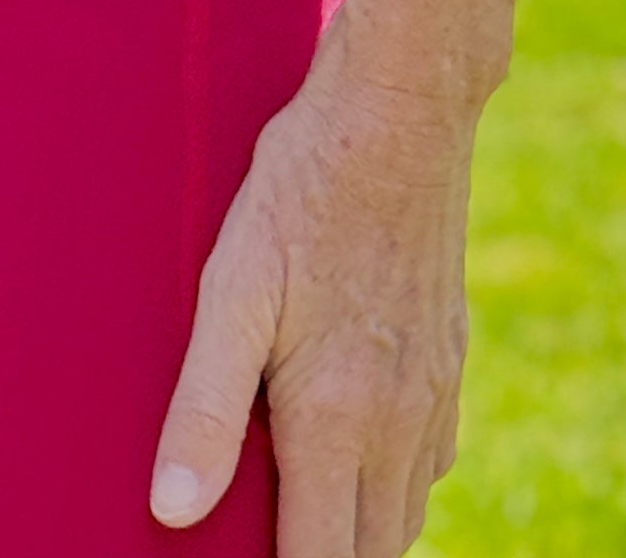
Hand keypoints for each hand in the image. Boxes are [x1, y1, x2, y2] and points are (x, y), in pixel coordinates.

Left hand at [150, 15, 471, 552]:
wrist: (399, 111)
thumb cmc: (301, 191)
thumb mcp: (232, 288)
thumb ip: (203, 405)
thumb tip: (173, 511)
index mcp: (339, 419)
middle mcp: (400, 422)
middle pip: (372, 552)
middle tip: (267, 533)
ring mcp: (435, 391)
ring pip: (406, 512)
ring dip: (360, 529)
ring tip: (301, 507)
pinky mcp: (452, 359)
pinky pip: (432, 459)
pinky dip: (395, 481)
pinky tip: (353, 446)